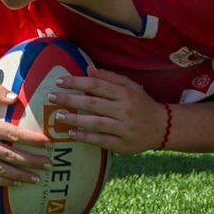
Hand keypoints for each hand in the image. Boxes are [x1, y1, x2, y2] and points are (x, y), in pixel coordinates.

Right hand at [0, 84, 52, 186]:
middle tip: (48, 164)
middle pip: (9, 154)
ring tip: (37, 178)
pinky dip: (3, 181)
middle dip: (31, 161)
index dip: (30, 139)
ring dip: (20, 175)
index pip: (11, 133)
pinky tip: (17, 183)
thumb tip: (15, 97)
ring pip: (0, 169)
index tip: (47, 143)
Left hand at [46, 69, 165, 153]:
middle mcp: (125, 110)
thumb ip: (109, 77)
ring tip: (58, 117)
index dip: (77, 82)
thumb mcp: (130, 86)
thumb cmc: (142, 104)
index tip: (59, 81)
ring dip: (75, 120)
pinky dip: (86, 137)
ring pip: (96, 123)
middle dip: (70, 100)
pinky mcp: (123, 145)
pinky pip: (101, 141)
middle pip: (93, 103)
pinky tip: (71, 134)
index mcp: (125, 93)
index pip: (96, 85)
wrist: (162, 127)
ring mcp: (124, 128)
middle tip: (51, 97)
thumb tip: (88, 68)